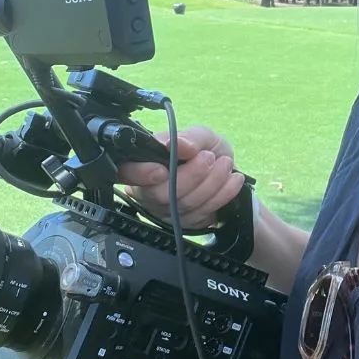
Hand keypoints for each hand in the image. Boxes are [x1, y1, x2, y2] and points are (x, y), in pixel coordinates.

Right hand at [116, 126, 244, 229]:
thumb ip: (188, 136)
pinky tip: (232, 179)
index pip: (127, 173)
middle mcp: (149, 191)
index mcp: (143, 166)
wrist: (227, 171)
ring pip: (183, 204)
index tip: (161, 169)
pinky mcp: (186, 224)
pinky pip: (202, 213)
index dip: (140, 174)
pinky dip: (222, 194)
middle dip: (189, 176)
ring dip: (210, 182)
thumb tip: (179, 143)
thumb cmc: (206, 151)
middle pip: (159, 193)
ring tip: (225, 163)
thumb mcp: (200, 135)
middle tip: (208, 157)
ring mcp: (167, 211)